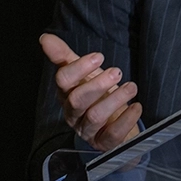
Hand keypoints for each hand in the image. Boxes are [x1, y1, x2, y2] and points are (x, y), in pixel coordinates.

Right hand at [40, 33, 142, 151]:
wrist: (116, 123)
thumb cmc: (98, 95)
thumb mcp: (85, 73)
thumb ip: (64, 56)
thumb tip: (44, 38)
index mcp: (66, 94)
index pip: (63, 80)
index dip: (79, 67)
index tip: (99, 56)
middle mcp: (73, 114)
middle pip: (77, 100)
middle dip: (97, 85)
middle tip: (117, 71)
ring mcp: (88, 130)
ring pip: (95, 116)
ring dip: (115, 99)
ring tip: (131, 87)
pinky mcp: (104, 143)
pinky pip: (112, 134)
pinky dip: (126, 119)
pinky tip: (136, 106)